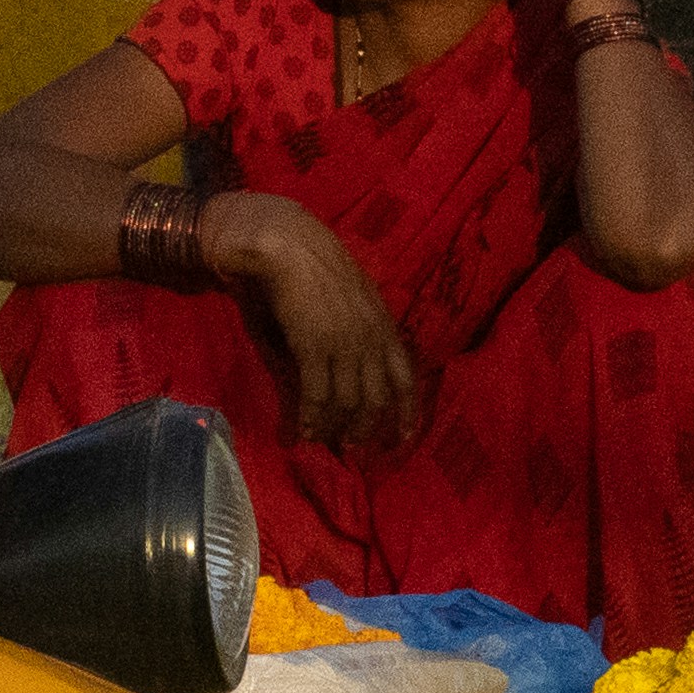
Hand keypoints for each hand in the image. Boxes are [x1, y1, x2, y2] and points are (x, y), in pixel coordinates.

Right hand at [209, 193, 420, 449]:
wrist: (286, 243)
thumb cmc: (313, 263)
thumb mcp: (353, 294)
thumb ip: (360, 326)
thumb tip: (356, 360)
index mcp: (384, 324)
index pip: (406, 378)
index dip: (407, 412)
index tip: (402, 439)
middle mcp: (370, 338)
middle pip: (377, 397)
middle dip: (366, 427)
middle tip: (353, 448)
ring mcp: (344, 343)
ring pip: (348, 400)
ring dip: (336, 427)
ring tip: (325, 444)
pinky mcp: (313, 346)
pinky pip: (316, 393)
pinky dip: (310, 417)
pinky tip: (302, 432)